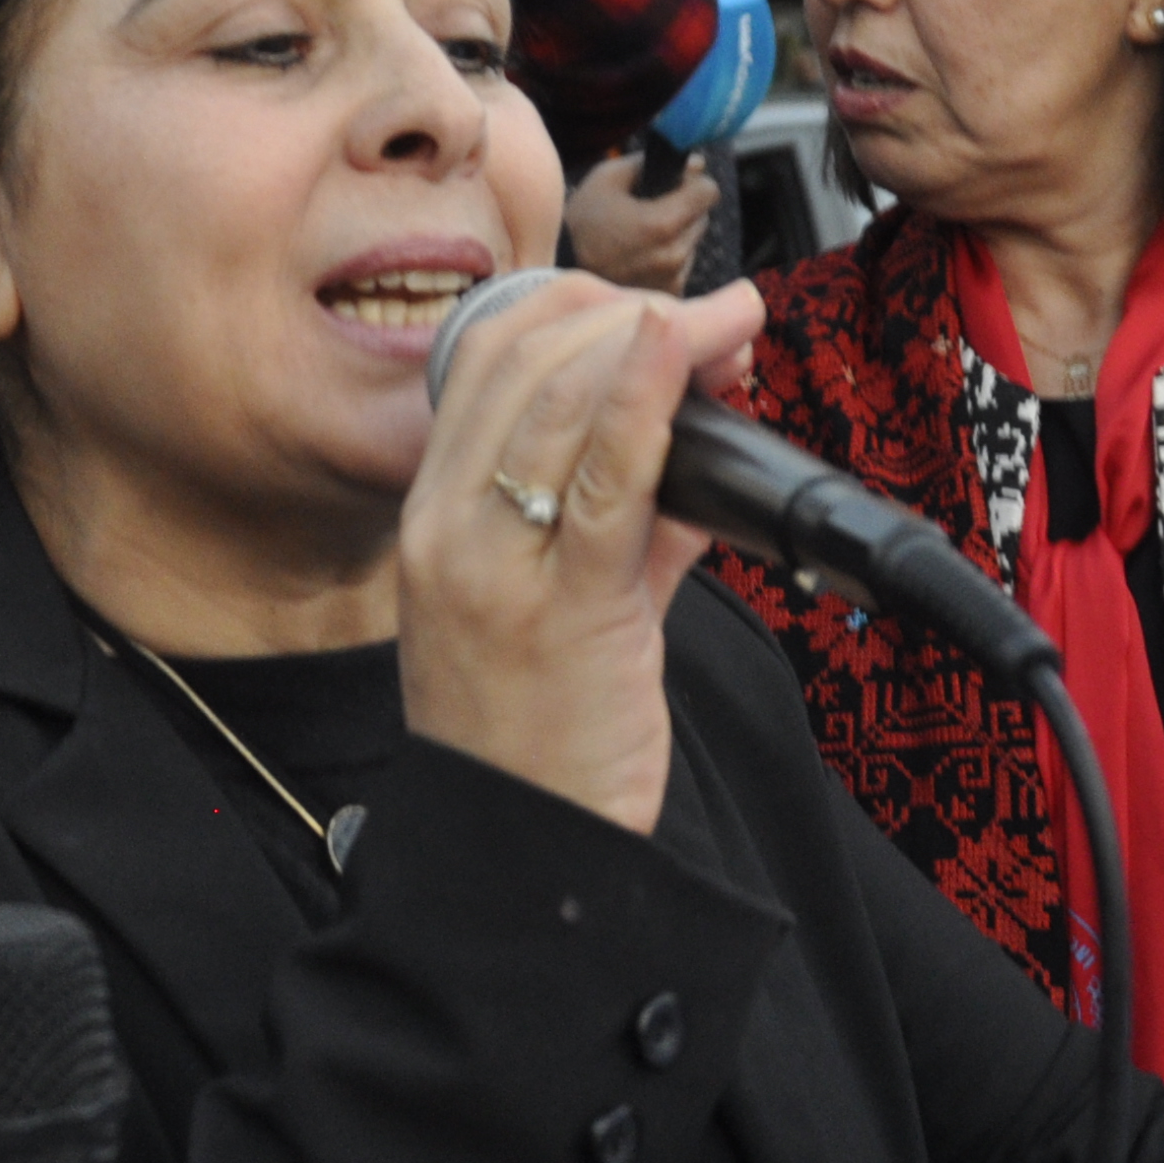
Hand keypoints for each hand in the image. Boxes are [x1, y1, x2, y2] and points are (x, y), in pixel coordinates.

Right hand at [400, 272, 762, 834]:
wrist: (524, 856)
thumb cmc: (538, 736)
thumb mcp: (568, 608)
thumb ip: (625, 523)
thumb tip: (695, 447)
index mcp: (435, 519)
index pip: (487, 358)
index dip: (577, 306)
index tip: (654, 309)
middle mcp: (449, 531)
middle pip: (525, 361)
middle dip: (625, 308)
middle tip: (712, 317)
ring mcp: (496, 569)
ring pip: (562, 402)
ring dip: (656, 338)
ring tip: (728, 326)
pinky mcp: (565, 612)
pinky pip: (609, 482)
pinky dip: (649, 400)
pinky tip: (687, 352)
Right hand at [561, 150, 717, 294]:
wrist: (558, 274)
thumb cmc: (580, 224)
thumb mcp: (607, 179)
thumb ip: (649, 163)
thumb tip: (692, 161)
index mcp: (662, 224)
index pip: (709, 191)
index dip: (694, 181)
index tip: (678, 181)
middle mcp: (674, 255)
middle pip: (701, 217)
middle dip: (683, 208)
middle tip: (650, 209)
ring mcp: (672, 278)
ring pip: (691, 242)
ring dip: (675, 235)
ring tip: (638, 238)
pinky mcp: (668, 294)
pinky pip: (681, 266)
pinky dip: (666, 259)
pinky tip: (638, 258)